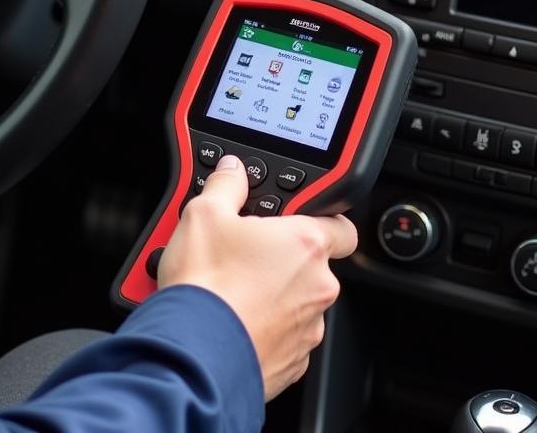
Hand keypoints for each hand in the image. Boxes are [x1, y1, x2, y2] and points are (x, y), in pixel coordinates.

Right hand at [158, 153, 357, 400]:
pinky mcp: (292, 364)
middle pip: (310, 265)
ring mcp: (308, 330)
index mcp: (306, 245)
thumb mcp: (204, 213)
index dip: (320, 218)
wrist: (195, 355)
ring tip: (227, 289)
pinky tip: (230, 319)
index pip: (341, 225)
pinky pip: (282, 337)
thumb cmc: (207, 285)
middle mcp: (318, 288)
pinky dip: (261, 327)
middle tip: (240, 254)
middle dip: (279, 258)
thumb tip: (233, 171)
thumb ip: (226, 185)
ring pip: (295, 302)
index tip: (295, 219)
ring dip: (270, 294)